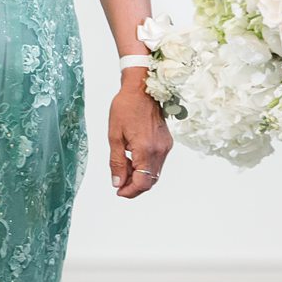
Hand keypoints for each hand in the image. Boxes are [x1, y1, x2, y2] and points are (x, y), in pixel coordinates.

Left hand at [109, 74, 170, 197]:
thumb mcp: (114, 135)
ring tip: (122, 167)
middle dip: (134, 186)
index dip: (130, 191)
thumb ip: (116, 161)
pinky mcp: (167, 143)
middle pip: (150, 181)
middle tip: (118, 183)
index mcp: (145, 149)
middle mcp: (160, 151)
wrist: (143, 90)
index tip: (118, 192)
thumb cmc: (125, 108)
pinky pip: (157, 162)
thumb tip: (117, 183)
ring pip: (154, 173)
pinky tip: (131, 158)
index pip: (142, 182)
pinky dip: (145, 166)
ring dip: (139, 176)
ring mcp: (165, 147)